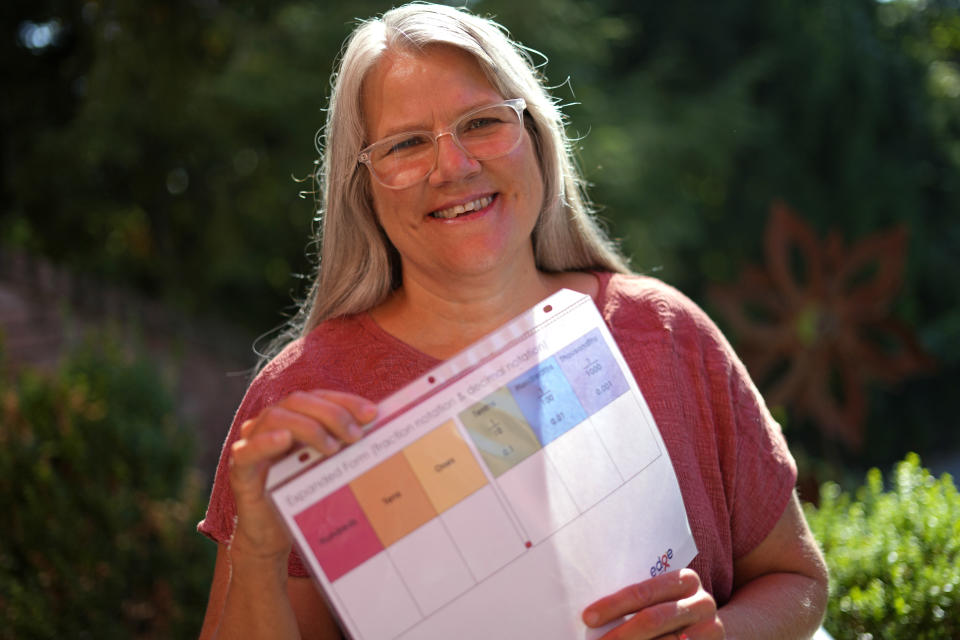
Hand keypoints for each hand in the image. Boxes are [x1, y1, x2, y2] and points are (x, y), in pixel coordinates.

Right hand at [227, 390, 378, 562]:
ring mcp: (252, 443)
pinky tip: (284, 441)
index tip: (372, 413)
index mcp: (294, 417)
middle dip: (332, 414)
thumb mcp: (329, 467)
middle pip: (299, 401)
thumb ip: (344, 446)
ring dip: (308, 427)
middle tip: (356, 435)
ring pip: (275, 417)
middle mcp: (271, 424)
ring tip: (333, 447)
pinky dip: (265, 442)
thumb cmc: (304, 495)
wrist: (274, 536)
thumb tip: (378, 431)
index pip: (319, 397)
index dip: (345, 401)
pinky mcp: (240, 470)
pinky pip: (246, 450)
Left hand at [582, 569, 723, 639]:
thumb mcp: (663, 597)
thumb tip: (592, 615)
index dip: (614, 605)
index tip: (588, 617)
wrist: (710, 628)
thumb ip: (640, 599)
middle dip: (620, 634)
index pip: (644, 592)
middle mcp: (702, 603)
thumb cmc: (672, 608)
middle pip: (652, 619)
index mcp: (685, 580)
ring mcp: (711, 630)